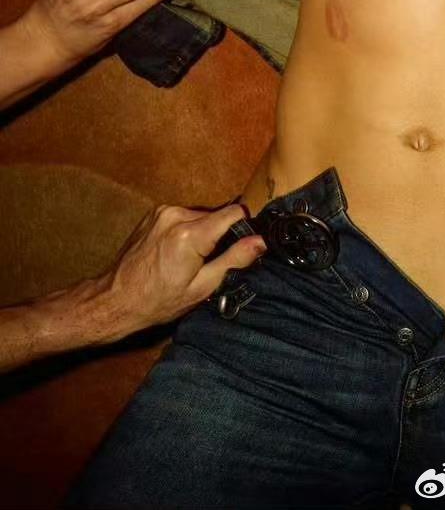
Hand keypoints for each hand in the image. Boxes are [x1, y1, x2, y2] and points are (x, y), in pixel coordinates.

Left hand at [92, 202, 265, 339]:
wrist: (115, 300)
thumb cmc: (157, 301)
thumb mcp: (201, 287)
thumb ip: (234, 260)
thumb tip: (260, 241)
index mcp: (190, 234)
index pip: (234, 213)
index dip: (242, 229)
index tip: (240, 247)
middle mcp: (176, 215)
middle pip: (217, 215)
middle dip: (219, 235)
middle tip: (208, 262)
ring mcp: (163, 212)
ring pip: (200, 215)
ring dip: (202, 232)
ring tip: (189, 259)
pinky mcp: (154, 213)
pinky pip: (183, 216)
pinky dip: (186, 230)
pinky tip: (175, 252)